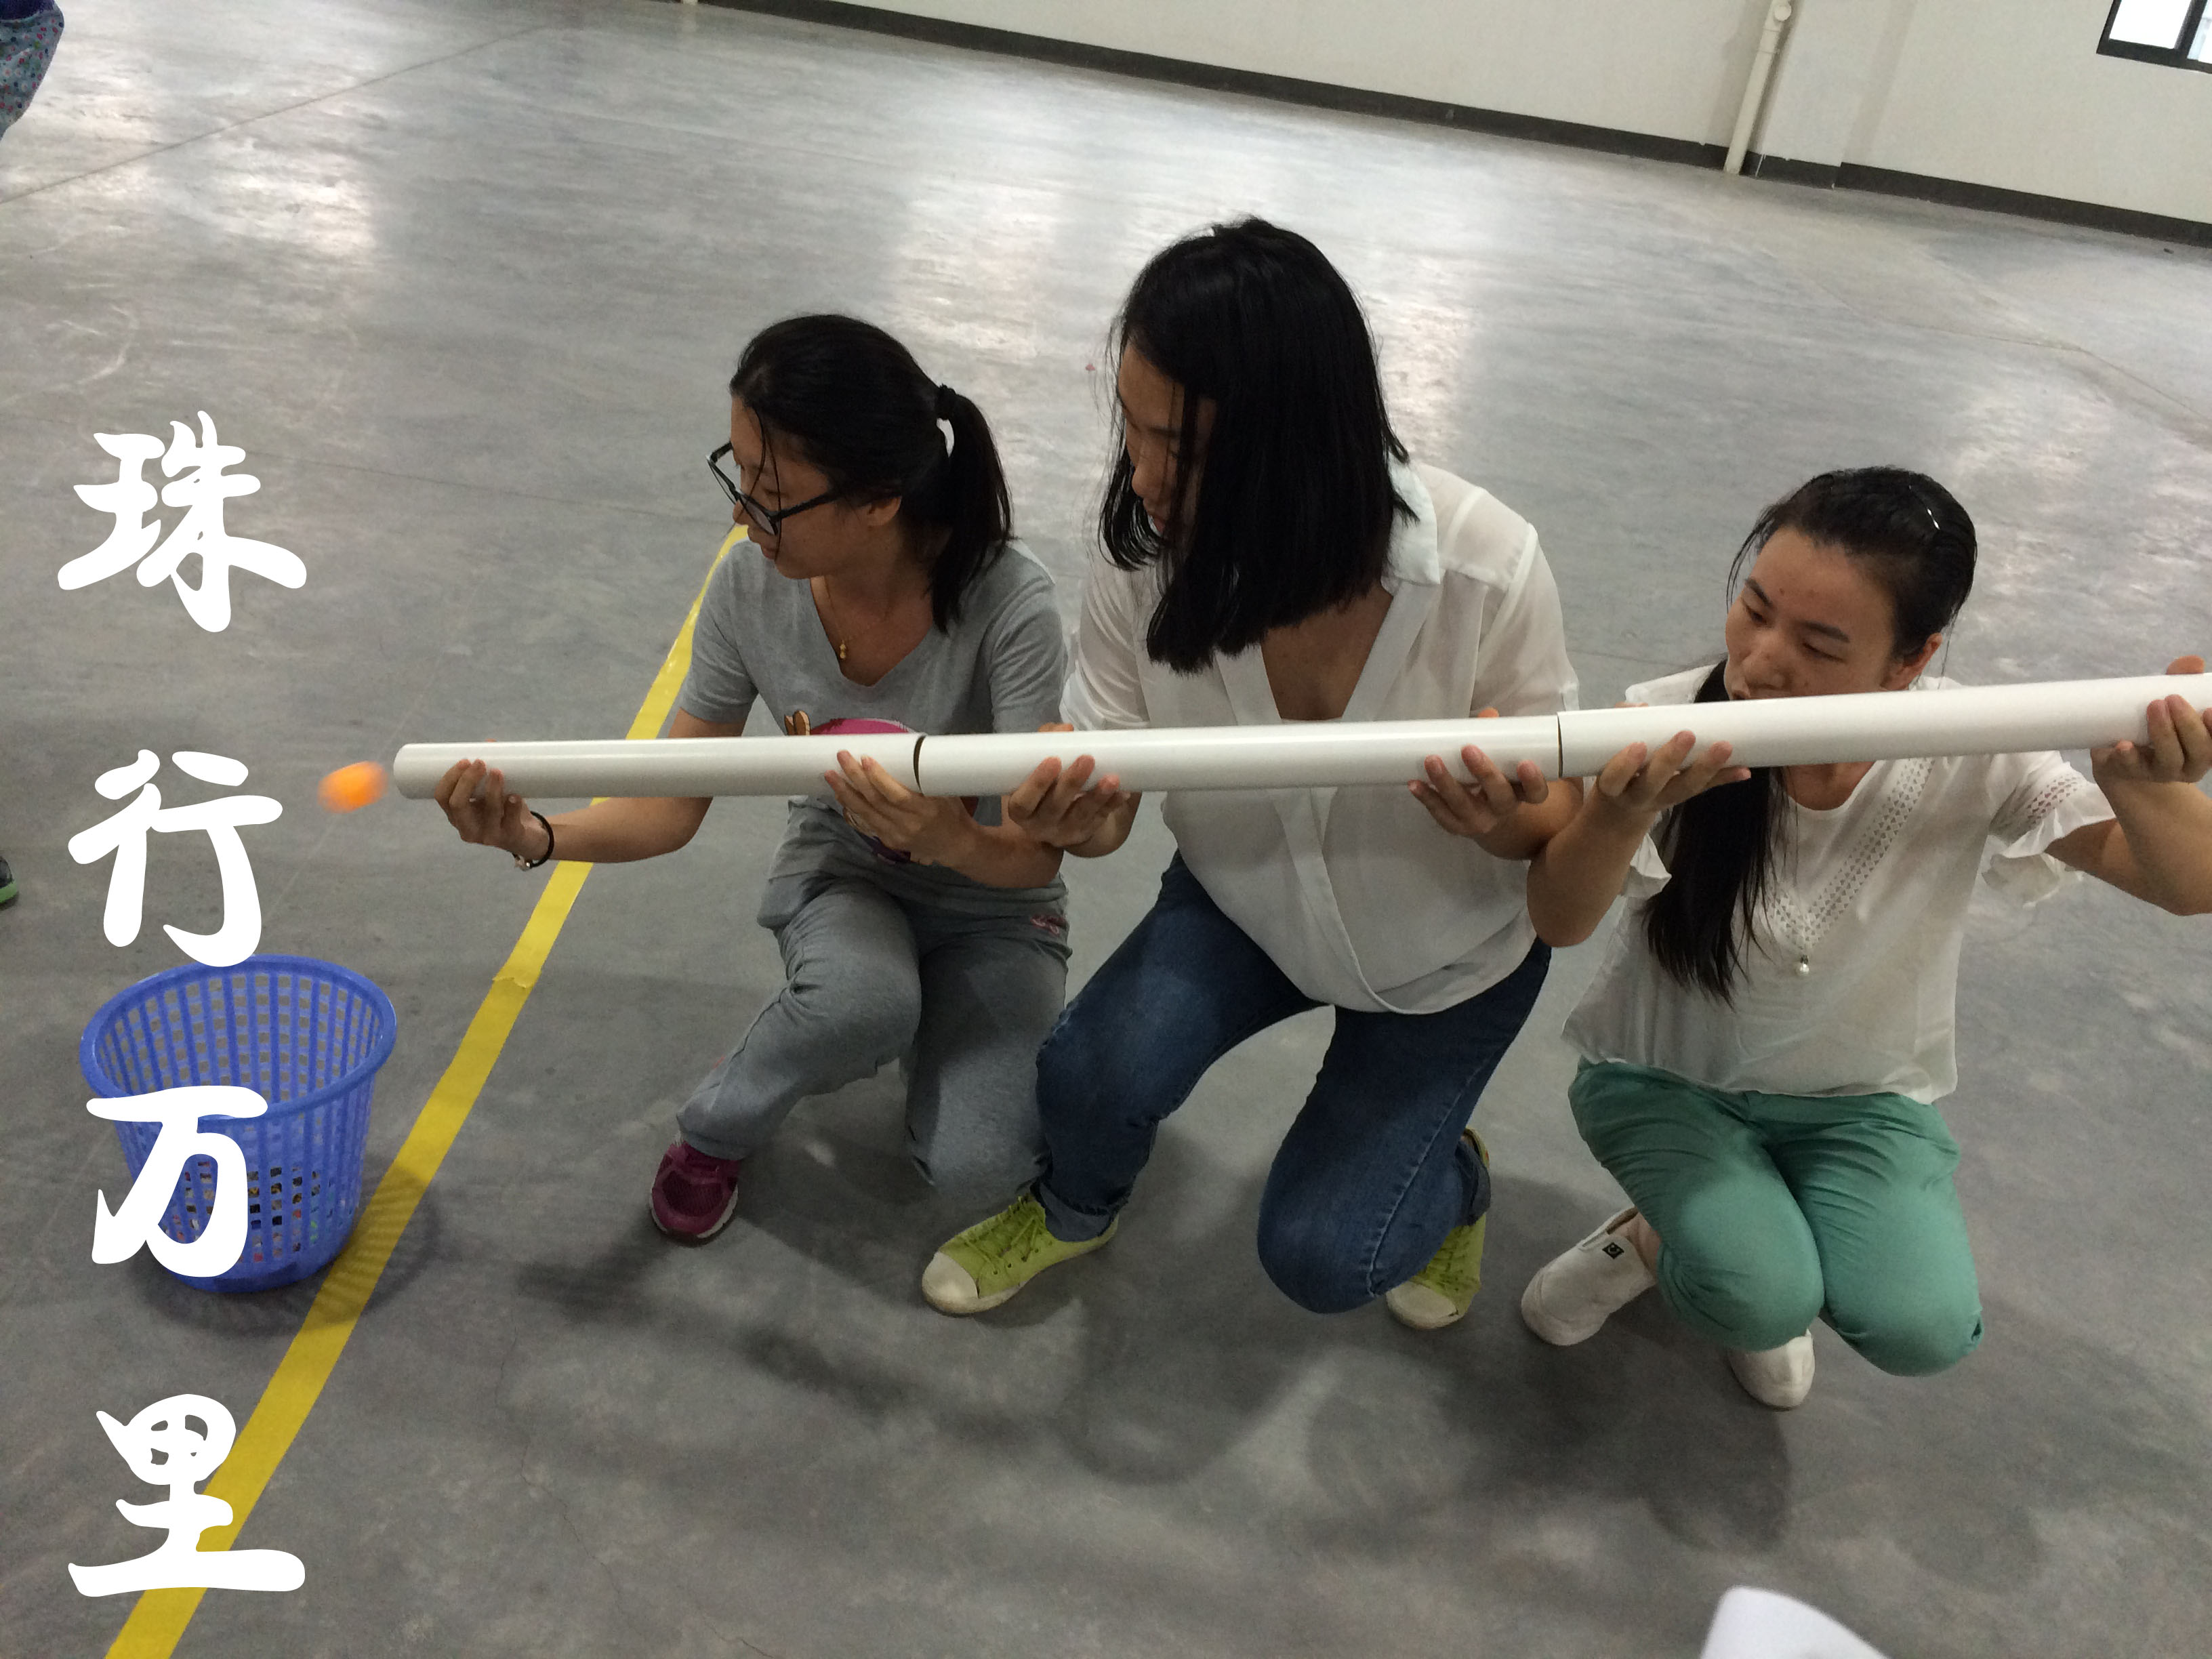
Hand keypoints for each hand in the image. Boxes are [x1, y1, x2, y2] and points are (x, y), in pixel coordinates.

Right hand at [434, 760, 543, 857]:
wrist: (527, 836)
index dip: (449, 778)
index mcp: (456, 815)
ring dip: (492, 788)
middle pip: (457, 804)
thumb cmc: (502, 810)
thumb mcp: (490, 793)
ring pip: (488, 811)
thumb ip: (487, 771)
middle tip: (480, 762)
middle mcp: (467, 828)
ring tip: (498, 771)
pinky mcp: (510, 837)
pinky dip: (512, 805)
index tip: (465, 760)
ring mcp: (488, 835)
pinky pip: (510, 820)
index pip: (442, 797)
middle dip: (467, 780)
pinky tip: (514, 795)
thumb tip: (490, 743)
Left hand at [824, 752, 973, 864]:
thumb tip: (899, 752)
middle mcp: (908, 825)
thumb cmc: (953, 813)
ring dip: (846, 792)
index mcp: (925, 811)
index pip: (895, 795)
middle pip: (875, 801)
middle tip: (842, 757)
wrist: (956, 845)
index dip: (878, 777)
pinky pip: (867, 821)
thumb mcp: (945, 794)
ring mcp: (896, 835)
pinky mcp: (889, 841)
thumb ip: (922, 779)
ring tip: (831, 775)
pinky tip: (841, 793)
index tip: (865, 758)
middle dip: (855, 778)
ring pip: (865, 812)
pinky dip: (852, 806)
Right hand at [1002, 723, 1137, 849]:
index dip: (1036, 783)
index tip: (1053, 759)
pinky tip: (1123, 792)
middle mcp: (1039, 825)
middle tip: (1087, 759)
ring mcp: (1064, 831)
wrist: (1059, 815)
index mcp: (1021, 808)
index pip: (1023, 801)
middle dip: (1071, 783)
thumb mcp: (1039, 765)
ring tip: (1112, 778)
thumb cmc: (1044, 782)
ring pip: (1080, 814)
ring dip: (1097, 795)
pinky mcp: (1085, 832)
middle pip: (1054, 807)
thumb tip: (1065, 729)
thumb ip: (1047, 743)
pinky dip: (1112, 804)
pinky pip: (1100, 819)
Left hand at [1409, 710, 1550, 843]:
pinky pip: (1441, 814)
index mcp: (1523, 793)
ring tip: (1431, 760)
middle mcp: (1503, 810)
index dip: (1533, 781)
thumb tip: (1487, 715)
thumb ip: (1498, 738)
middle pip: (1499, 796)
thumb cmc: (1499, 778)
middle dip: (1484, 773)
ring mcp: (1479, 821)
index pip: (1536, 792)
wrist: (1489, 816)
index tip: (1525, 763)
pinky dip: (1427, 798)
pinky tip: (1414, 784)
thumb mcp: (1504, 760)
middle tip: (1468, 749)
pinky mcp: (1457, 826)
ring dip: (1446, 783)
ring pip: (1463, 805)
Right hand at [1586, 726, 1748, 828]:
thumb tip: (1642, 707)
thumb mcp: (1605, 752)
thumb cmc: (1613, 770)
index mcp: (1612, 786)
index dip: (1625, 765)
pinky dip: (1724, 779)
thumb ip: (1621, 725)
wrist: (1620, 811)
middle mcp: (1638, 797)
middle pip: (1654, 784)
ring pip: (1685, 788)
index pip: (1614, 779)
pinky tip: (1744, 771)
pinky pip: (1704, 789)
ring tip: (1725, 747)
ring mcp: (1662, 800)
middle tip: (1687, 735)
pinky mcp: (1683, 798)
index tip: (1638, 745)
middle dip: (1671, 760)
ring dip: (1707, 768)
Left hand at [2094, 654, 2209, 789]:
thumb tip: (2193, 662)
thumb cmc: (2155, 722)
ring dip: (2163, 733)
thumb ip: (2181, 679)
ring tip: (2154, 706)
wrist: (2118, 749)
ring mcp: (2159, 772)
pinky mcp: (2130, 772)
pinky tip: (2124, 745)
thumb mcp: (2169, 700)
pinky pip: (2131, 768)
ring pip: (2169, 760)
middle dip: (2188, 725)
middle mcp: (2188, 765)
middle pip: (2199, 752)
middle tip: (2172, 698)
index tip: (2210, 710)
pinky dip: (2128, 756)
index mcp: (2205, 749)